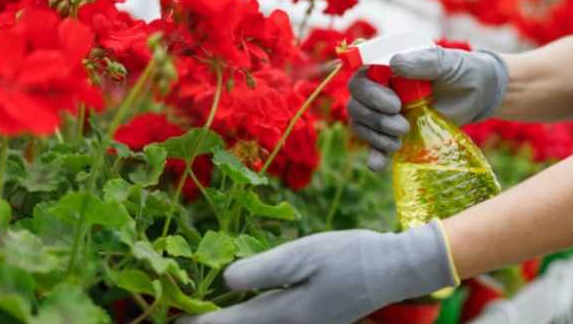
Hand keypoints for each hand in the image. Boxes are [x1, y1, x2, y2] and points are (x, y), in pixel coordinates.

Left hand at [177, 220, 457, 323]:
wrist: (394, 270)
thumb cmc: (351, 256)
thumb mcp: (305, 255)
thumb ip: (264, 270)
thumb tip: (225, 281)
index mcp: (286, 313)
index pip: (232, 323)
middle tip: (178, 322)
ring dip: (232, 323)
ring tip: (203, 318)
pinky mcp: (314, 321)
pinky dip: (251, 320)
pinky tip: (241, 312)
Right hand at [348, 47, 508, 169]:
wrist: (476, 94)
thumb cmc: (459, 70)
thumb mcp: (445, 62)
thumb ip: (422, 61)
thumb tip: (393, 63)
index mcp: (385, 66)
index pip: (360, 77)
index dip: (369, 92)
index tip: (394, 103)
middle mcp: (379, 88)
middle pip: (357, 103)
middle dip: (375, 117)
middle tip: (402, 124)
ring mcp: (383, 111)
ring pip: (361, 124)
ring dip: (376, 136)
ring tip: (400, 139)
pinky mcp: (392, 132)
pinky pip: (374, 144)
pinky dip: (374, 154)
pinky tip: (377, 165)